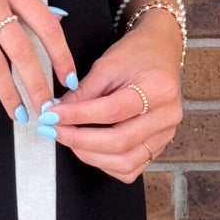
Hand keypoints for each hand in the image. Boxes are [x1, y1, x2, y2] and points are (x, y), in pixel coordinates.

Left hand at [44, 22, 183, 181]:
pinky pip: (131, 168)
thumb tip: (56, 114)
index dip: (78, 117)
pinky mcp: (160, 146)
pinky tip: (90, 148)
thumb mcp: (107, 64)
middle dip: (80, 140)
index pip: (112, 111)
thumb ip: (83, 92)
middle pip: (120, 142)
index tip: (51, 116)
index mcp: (158, 89)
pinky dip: (106, 163)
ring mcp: (166, 134)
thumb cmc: (136, 54)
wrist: (160, 51)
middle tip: (55, 130)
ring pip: (125, 162)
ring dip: (90, 155)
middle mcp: (167, 116)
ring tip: (69, 138)